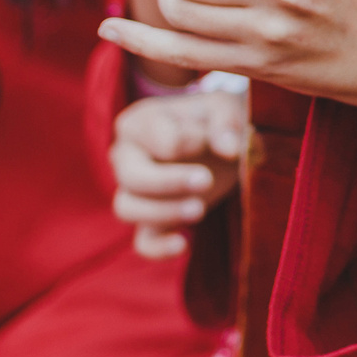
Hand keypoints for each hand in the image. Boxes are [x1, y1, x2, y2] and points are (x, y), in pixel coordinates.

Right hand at [110, 89, 248, 258]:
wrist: (220, 143)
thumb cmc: (215, 121)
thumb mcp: (224, 108)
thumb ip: (226, 123)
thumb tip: (230, 149)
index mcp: (140, 122)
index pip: (156, 136)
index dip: (190, 141)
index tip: (223, 142)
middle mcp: (127, 157)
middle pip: (131, 176)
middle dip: (169, 182)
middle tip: (206, 181)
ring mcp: (134, 192)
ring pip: (128, 208)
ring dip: (163, 212)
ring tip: (200, 210)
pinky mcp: (151, 221)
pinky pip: (142, 241)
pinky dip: (158, 248)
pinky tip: (183, 245)